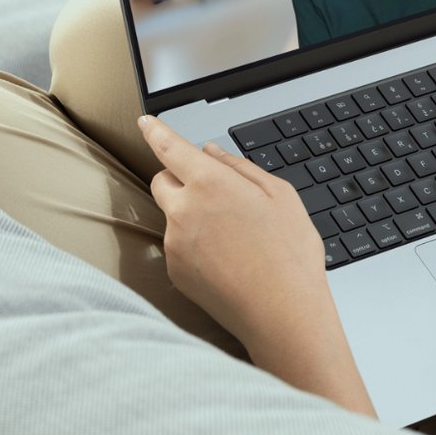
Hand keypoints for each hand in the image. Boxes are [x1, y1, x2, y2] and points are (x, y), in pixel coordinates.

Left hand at [139, 115, 375, 415]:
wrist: (282, 312)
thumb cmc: (289, 253)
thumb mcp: (279, 195)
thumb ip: (240, 167)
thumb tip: (211, 153)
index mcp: (210, 183)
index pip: (169, 147)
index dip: (155, 131)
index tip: (146, 122)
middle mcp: (183, 210)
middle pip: (161, 180)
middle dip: (178, 178)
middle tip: (213, 192)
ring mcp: (175, 243)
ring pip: (172, 216)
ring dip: (190, 215)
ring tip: (232, 237)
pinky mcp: (174, 271)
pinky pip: (177, 246)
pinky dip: (193, 245)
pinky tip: (225, 259)